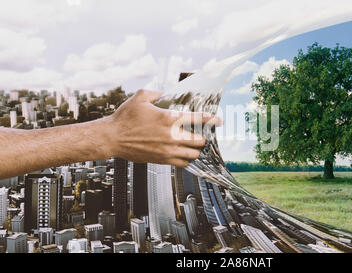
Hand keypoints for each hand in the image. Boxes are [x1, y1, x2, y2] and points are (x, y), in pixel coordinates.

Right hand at [103, 89, 221, 166]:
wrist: (111, 138)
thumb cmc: (124, 118)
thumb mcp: (141, 97)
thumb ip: (157, 93)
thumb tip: (166, 93)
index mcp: (169, 119)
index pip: (198, 118)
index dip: (212, 119)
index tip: (219, 120)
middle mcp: (171, 136)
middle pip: (200, 140)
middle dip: (204, 137)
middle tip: (204, 134)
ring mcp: (167, 150)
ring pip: (193, 154)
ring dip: (197, 149)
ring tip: (196, 145)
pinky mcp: (162, 160)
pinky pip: (183, 164)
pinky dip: (187, 159)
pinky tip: (186, 154)